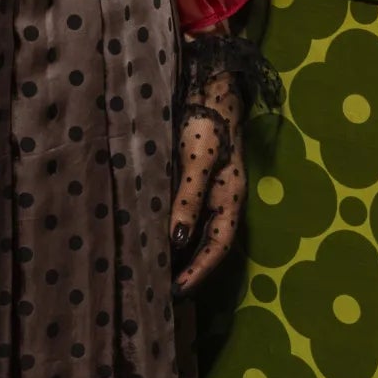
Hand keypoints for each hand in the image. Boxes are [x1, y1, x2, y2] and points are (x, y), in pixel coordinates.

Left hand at [171, 68, 245, 290]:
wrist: (206, 82)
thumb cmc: (205, 119)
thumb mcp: (197, 159)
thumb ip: (188, 198)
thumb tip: (178, 241)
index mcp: (229, 197)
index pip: (217, 247)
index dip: (198, 272)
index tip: (176, 294)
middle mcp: (220, 198)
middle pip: (206, 245)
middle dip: (187, 270)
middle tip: (160, 295)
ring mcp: (206, 188)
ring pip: (192, 231)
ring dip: (176, 254)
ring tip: (151, 274)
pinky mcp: (189, 177)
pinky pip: (180, 213)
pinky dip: (167, 230)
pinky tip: (148, 237)